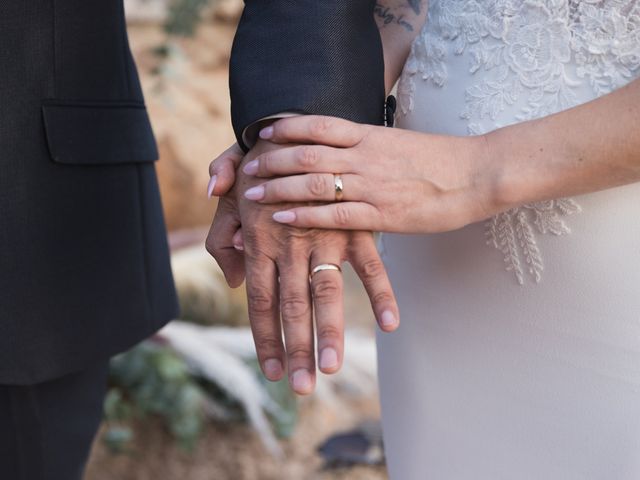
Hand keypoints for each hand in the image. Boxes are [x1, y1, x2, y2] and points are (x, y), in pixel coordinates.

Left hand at [206, 140, 399, 395]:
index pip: (260, 303)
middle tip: (302, 388)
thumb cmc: (258, 158)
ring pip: (327, 294)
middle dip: (297, 350)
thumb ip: (221, 234)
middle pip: (292, 308)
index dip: (265, 340)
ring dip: (331, 333)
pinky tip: (391, 324)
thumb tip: (230, 279)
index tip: (271, 372)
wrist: (294, 117)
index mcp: (259, 241)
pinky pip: (371, 263)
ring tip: (334, 368)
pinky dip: (381, 293)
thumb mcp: (226, 195)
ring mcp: (325, 236)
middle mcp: (291, 245)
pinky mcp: (355, 224)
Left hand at [240, 116, 498, 232]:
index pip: (319, 126)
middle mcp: (365, 157)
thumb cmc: (441, 159)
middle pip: (307, 154)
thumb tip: (347, 148)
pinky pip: (333, 215)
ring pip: (313, 184)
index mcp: (370, 136)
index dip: (288, 129)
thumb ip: (370, 146)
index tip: (265, 134)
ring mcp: (372, 185)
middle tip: (249, 168)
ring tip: (253, 194)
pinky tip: (282, 218)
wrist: (477, 174)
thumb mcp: (400, 143)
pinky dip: (304, 215)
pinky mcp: (382, 213)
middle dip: (273, 161)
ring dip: (279, 188)